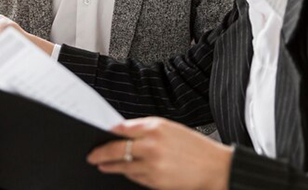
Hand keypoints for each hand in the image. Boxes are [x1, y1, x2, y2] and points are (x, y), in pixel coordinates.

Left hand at [87, 117, 231, 189]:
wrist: (216, 167)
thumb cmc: (195, 147)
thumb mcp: (171, 128)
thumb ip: (148, 129)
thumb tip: (125, 131)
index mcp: (155, 127)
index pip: (122, 128)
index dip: (108, 132)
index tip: (99, 134)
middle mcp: (151, 144)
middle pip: (117, 148)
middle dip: (101, 152)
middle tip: (91, 155)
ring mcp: (152, 164)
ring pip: (123, 165)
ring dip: (110, 165)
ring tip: (101, 164)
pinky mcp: (156, 181)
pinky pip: (135, 177)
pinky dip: (127, 174)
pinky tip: (122, 171)